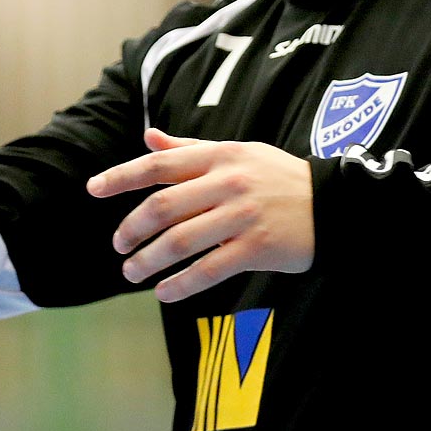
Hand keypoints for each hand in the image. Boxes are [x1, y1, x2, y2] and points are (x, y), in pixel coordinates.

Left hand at [86, 127, 313, 302]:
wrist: (337, 205)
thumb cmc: (279, 178)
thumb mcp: (238, 153)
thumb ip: (190, 149)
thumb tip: (148, 137)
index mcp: (220, 155)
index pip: (160, 165)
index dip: (122, 176)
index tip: (93, 190)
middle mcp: (229, 182)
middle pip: (163, 207)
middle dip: (131, 229)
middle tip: (118, 246)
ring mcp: (243, 216)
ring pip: (180, 241)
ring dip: (148, 261)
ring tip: (132, 272)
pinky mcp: (258, 248)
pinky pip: (208, 269)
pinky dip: (181, 284)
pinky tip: (164, 293)